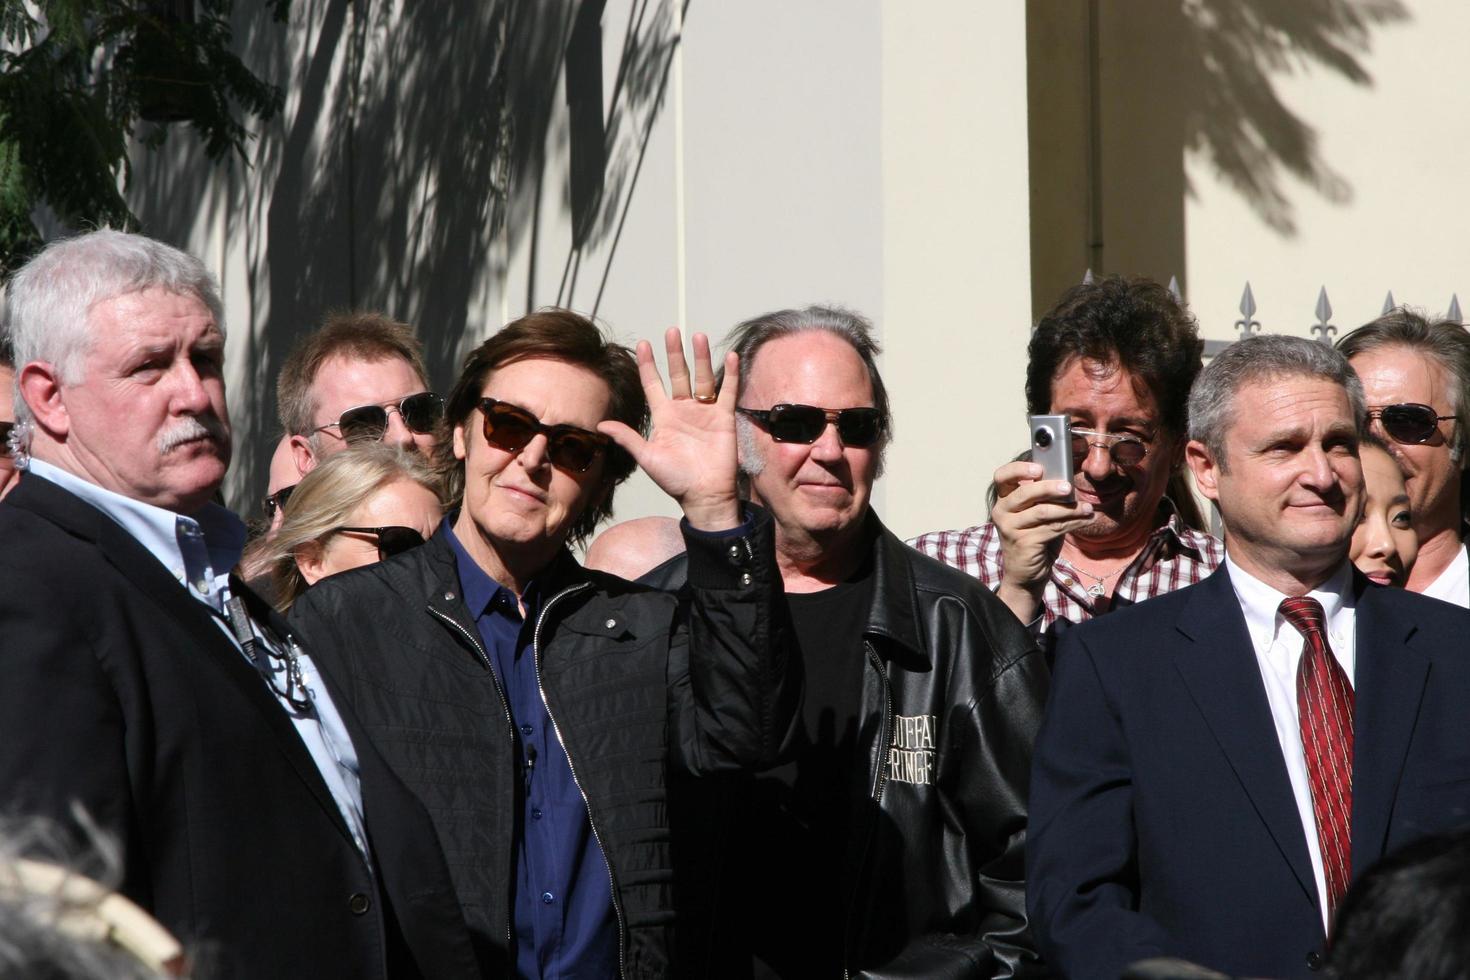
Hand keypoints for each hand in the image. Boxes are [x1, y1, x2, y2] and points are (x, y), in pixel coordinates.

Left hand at [599, 328, 740, 531]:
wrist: (703, 494)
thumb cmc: (674, 479)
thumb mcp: (647, 457)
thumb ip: (627, 438)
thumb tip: (601, 424)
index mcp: (664, 417)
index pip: (653, 384)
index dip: (648, 365)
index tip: (642, 344)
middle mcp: (683, 410)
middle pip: (678, 375)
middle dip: (674, 353)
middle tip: (671, 331)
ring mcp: (704, 412)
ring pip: (702, 378)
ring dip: (700, 357)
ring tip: (698, 336)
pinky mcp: (723, 418)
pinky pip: (727, 391)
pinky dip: (729, 374)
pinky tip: (729, 356)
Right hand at [991, 459, 1093, 622]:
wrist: (1025, 574)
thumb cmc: (1033, 538)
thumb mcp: (1035, 515)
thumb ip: (1043, 498)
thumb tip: (1068, 480)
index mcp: (1003, 500)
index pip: (1002, 477)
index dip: (1019, 469)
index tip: (1039, 468)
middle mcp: (1002, 512)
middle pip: (1024, 493)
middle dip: (1049, 488)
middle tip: (1069, 487)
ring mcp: (1010, 528)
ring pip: (1043, 512)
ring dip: (1069, 509)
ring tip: (1087, 508)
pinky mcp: (1024, 543)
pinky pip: (1053, 528)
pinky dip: (1073, 522)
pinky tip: (1085, 519)